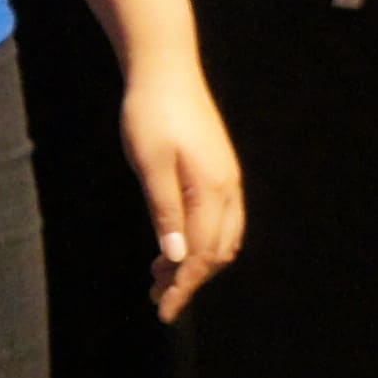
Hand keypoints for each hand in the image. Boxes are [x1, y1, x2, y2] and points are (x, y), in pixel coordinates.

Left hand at [129, 77, 245, 322]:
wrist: (165, 68)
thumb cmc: (150, 114)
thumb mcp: (149, 164)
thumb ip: (164, 212)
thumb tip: (177, 258)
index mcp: (211, 190)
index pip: (202, 254)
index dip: (184, 286)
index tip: (163, 309)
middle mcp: (228, 188)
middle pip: (217, 252)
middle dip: (190, 279)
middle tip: (156, 296)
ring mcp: (227, 179)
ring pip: (221, 238)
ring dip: (195, 262)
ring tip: (160, 274)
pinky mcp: (219, 171)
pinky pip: (219, 220)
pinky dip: (200, 240)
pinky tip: (174, 243)